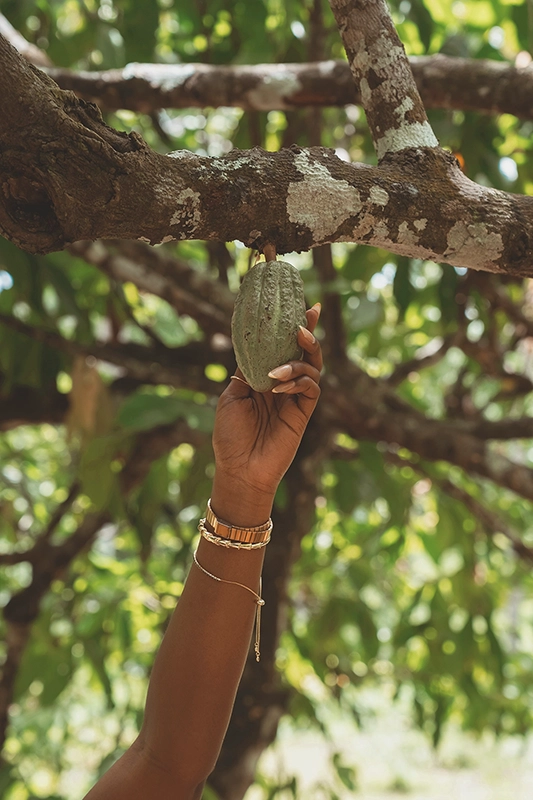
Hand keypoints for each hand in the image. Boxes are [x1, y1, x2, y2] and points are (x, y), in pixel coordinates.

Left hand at [211, 304, 321, 516]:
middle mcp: (282, 386)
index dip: (287, 328)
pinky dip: (299, 381)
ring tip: (284, 360)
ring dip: (299, 359)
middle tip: (308, 313)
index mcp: (263, 378)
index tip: (295, 305)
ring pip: (311, 367)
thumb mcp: (232, 397)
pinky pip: (311, 389)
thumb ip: (246, 371)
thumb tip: (255, 346)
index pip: (278, 348)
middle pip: (301, 352)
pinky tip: (280, 386)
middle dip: (307, 330)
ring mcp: (294, 399)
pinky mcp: (303, 414)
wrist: (239, 470)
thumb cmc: (230, 437)